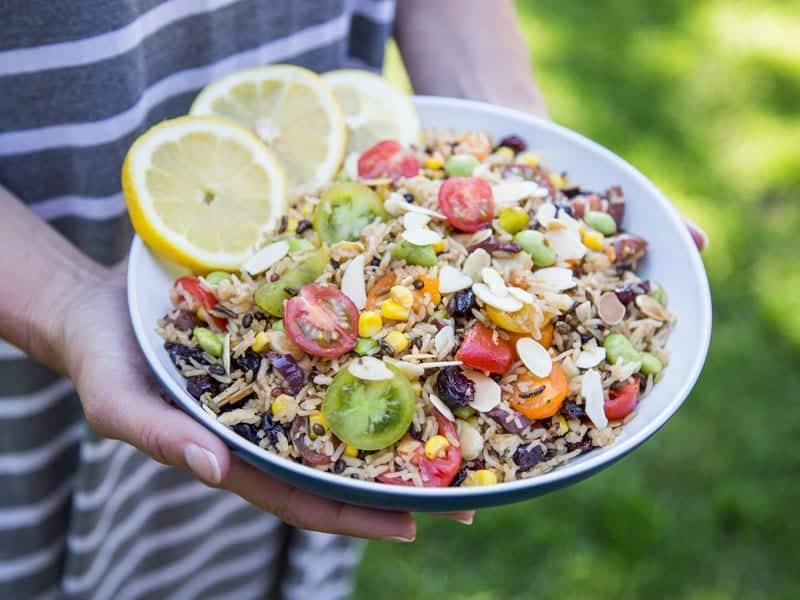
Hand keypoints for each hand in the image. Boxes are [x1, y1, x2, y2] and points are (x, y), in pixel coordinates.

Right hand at [61, 267, 470, 540]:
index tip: (414, 521)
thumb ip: (162, 439)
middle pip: (341, 462)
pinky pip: (332, 358)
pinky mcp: (281, 346)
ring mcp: (278, 387)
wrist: (101, 305)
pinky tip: (407, 351)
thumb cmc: (104, 362)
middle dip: (398, 480)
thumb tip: (215, 470)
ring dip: (398, 423)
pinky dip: (368, 364)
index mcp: (237, 455)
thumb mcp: (118, 405)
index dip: (356, 514)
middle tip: (464, 490)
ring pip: (345, 413)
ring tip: (455, 426)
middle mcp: (269, 427)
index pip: (303, 497)